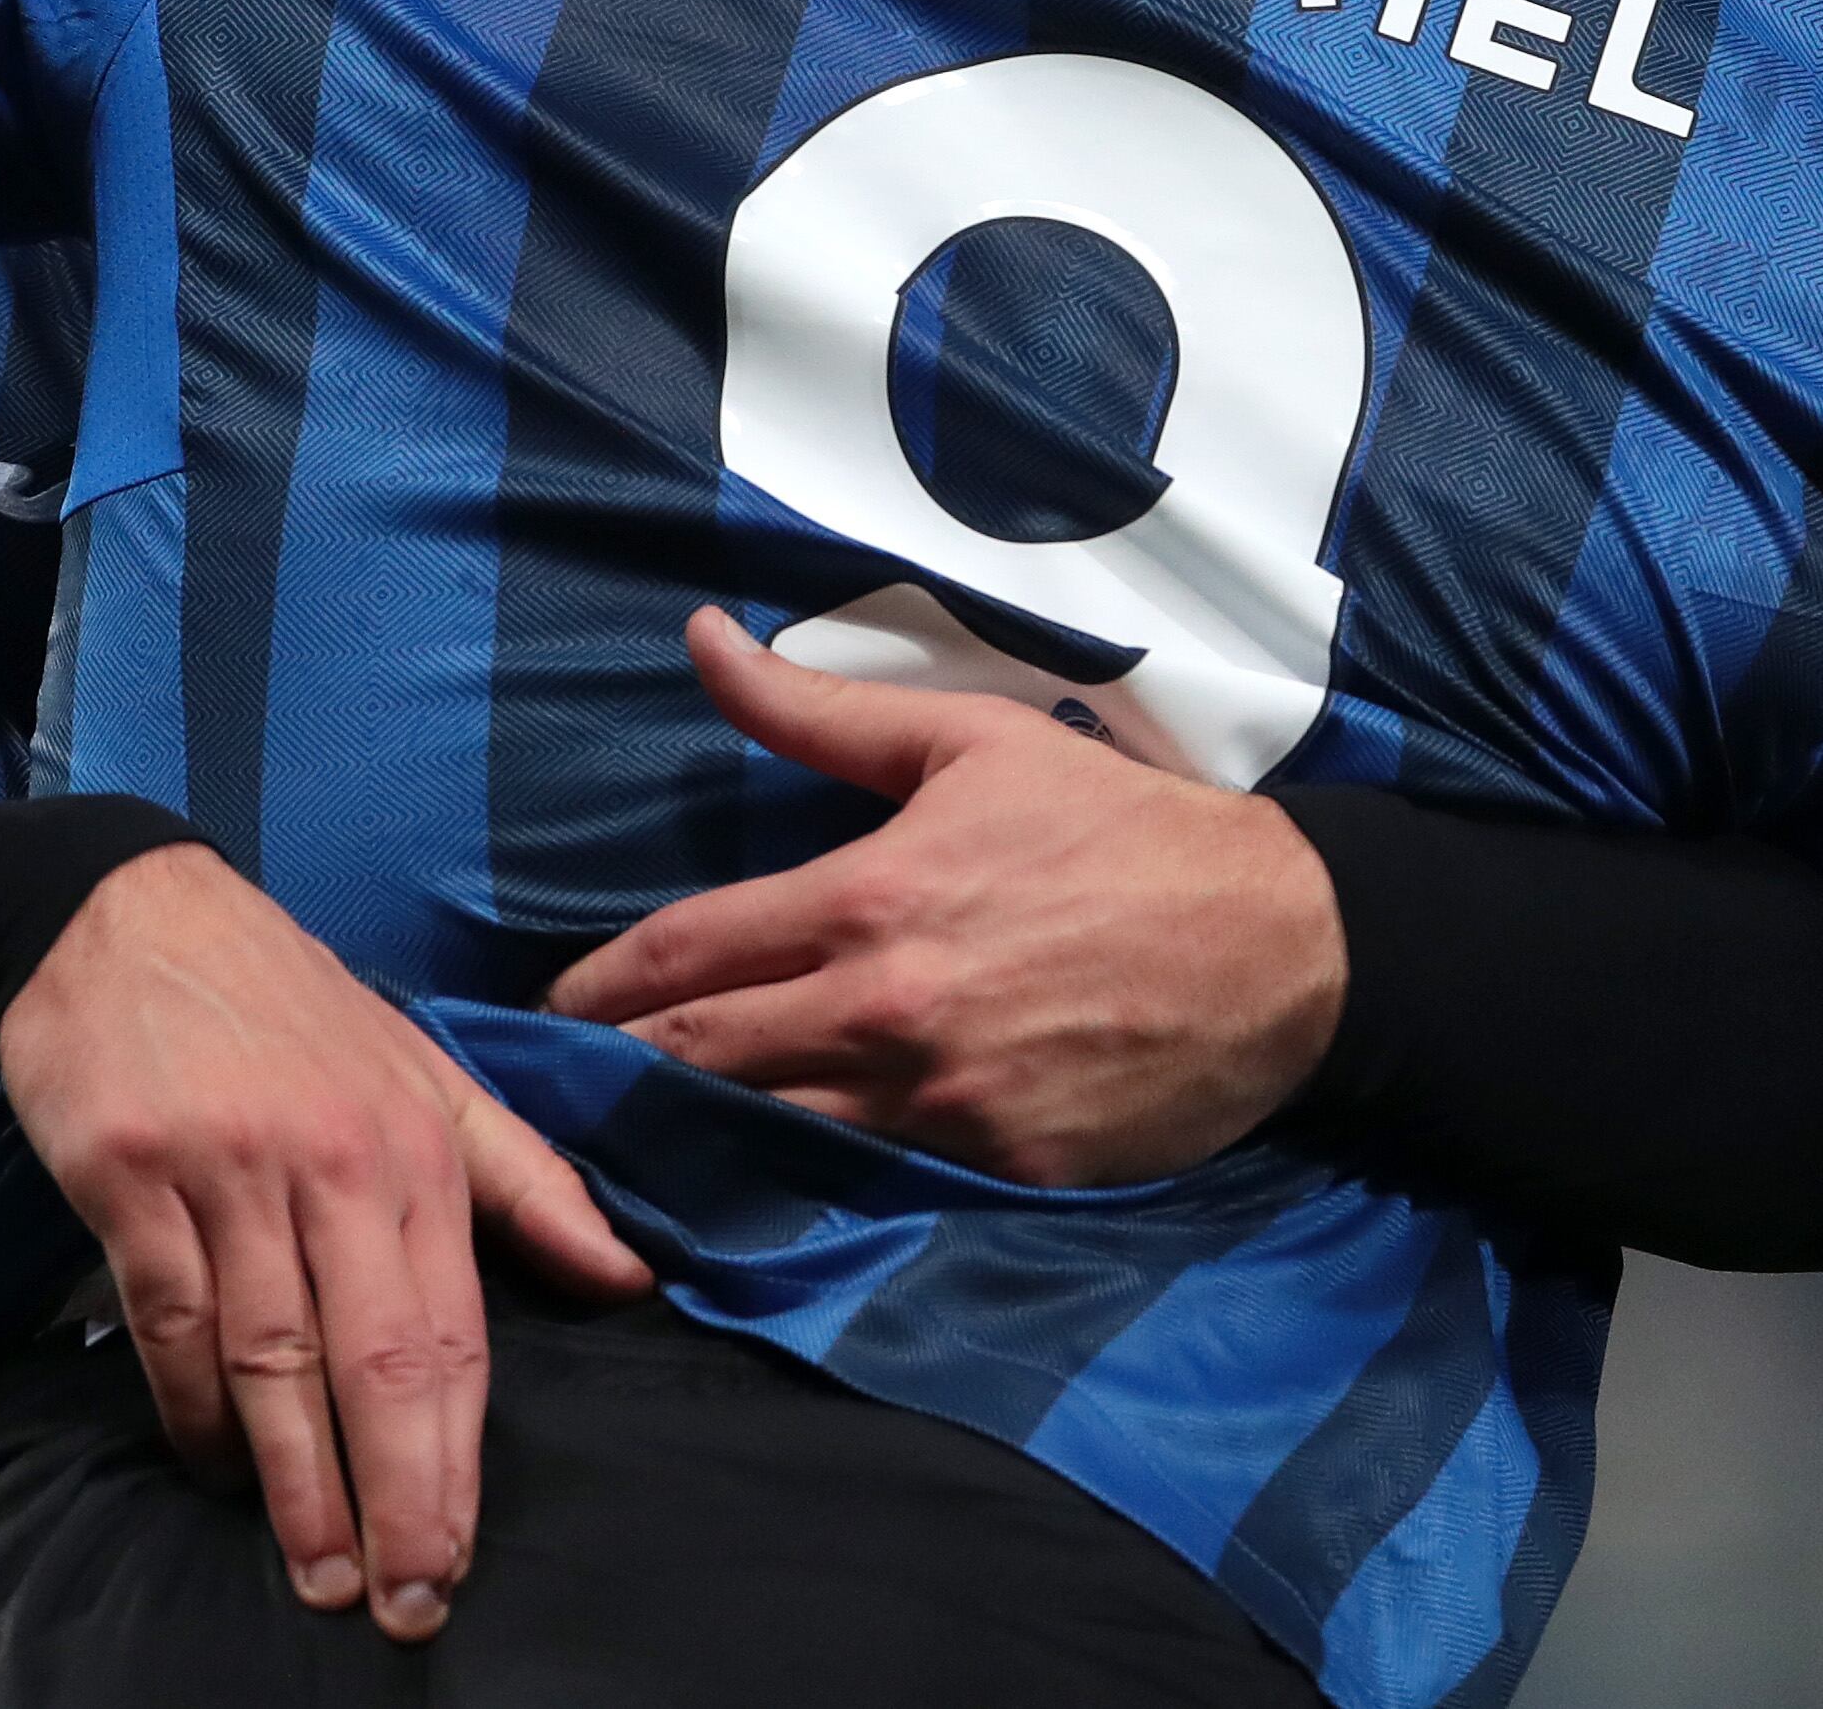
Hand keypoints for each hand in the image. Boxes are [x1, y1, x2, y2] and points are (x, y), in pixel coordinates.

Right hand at [0, 843, 650, 1639]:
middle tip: (403, 1601)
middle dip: (394, 1494)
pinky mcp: (131, 1177)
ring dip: (293, 1480)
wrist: (126, 912)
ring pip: (270, 1356)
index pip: (452, 1331)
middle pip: (373, 1359)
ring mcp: (227, 1170)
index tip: (457, 1555)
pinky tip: (216, 1467)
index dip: (457, 1456)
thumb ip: (528, 1182)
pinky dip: (191, 1407)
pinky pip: (170, 1320)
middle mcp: (330, 1163)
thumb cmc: (290, 1007)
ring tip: (318, 1570)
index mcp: (415, 1146)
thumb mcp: (428, 1071)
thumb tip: (629, 1279)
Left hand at [544, 608, 1347, 1185]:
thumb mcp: (970, 741)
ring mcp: (939, 1107)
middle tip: (554, 1090)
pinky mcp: (993, 1170)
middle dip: (615, 1077)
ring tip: (628, 1142)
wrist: (1279, 947)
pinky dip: (806, 1180)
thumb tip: (699, 639)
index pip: (684, 956)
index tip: (542, 1014)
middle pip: (699, 1061)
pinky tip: (757, 1184)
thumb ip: (817, 712)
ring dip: (693, 1138)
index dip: (595, 991)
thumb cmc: (1118, 828)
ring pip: (768, 1135)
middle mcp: (885, 1013)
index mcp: (866, 899)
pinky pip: (870, 1180)